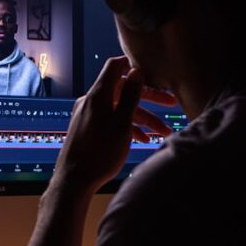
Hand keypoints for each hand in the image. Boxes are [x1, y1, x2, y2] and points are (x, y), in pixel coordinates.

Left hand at [53, 56, 177, 194]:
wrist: (74, 180)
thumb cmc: (99, 153)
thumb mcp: (122, 123)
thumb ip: (130, 96)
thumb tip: (136, 71)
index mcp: (98, 95)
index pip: (115, 67)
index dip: (133, 65)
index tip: (152, 70)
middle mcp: (90, 101)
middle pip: (122, 90)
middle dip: (148, 98)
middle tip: (171, 103)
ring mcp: (87, 115)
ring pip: (119, 109)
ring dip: (142, 118)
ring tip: (162, 132)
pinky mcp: (87, 129)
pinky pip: (110, 121)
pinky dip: (127, 126)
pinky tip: (142, 140)